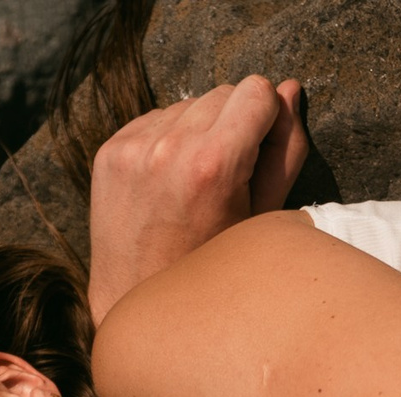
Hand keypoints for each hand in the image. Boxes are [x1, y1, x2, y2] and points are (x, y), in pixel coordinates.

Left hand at [88, 75, 308, 321]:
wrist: (138, 302)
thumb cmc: (212, 266)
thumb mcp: (262, 217)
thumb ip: (285, 151)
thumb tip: (290, 89)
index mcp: (214, 164)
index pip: (257, 91)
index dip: (267, 117)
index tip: (261, 149)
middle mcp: (170, 148)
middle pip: (223, 93)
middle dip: (234, 123)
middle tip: (230, 174)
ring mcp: (133, 148)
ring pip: (188, 104)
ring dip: (200, 130)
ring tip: (196, 182)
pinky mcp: (110, 152)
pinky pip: (155, 120)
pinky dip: (169, 139)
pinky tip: (169, 182)